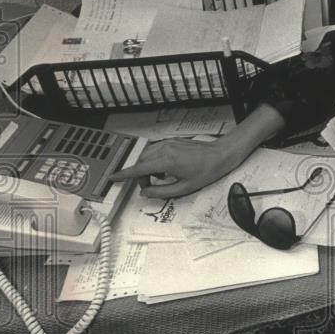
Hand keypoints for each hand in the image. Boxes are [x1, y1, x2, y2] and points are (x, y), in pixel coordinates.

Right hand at [110, 138, 245, 197]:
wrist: (221, 155)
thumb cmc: (207, 171)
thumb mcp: (184, 187)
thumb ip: (161, 192)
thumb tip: (145, 192)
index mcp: (166, 161)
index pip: (139, 169)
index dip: (124, 175)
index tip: (113, 178)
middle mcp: (165, 149)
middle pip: (141, 162)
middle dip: (140, 175)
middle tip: (149, 186)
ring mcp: (168, 143)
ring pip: (147, 155)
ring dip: (147, 167)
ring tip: (161, 177)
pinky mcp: (172, 141)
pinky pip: (156, 150)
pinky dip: (155, 160)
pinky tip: (166, 168)